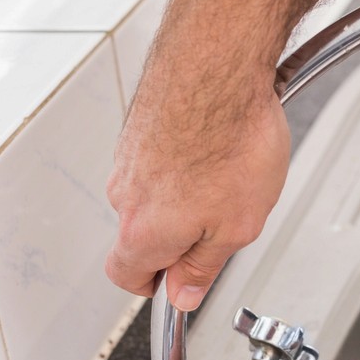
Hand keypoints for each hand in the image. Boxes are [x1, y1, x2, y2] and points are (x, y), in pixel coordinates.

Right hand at [105, 45, 289, 310]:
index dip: (157, 286)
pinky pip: (164, 156)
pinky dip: (189, 158)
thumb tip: (184, 294)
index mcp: (142, 231)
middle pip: (143, 232)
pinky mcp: (142, 124)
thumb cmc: (230, 140)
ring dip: (189, 193)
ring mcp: (129, 154)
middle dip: (182, 235)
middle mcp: (124, 193)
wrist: (217, 64)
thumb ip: (205, 266)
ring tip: (235, 175)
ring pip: (156, 192)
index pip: (128, 276)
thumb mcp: (236, 227)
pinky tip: (225, 145)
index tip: (181, 286)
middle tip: (227, 224)